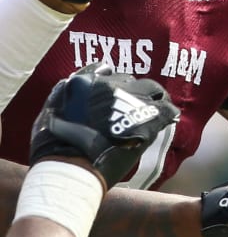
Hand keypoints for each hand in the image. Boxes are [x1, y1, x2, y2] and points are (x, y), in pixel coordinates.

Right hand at [29, 63, 180, 189]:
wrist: (70, 165)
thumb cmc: (53, 145)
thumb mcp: (49, 112)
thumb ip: (62, 95)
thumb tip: (69, 83)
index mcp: (83, 82)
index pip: (105, 70)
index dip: (112, 83)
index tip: (115, 93)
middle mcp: (108, 85)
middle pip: (130, 80)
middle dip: (133, 92)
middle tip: (136, 107)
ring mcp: (130, 99)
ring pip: (152, 89)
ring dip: (154, 99)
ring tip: (155, 111)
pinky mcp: (147, 116)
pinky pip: (167, 108)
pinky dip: (168, 113)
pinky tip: (169, 119)